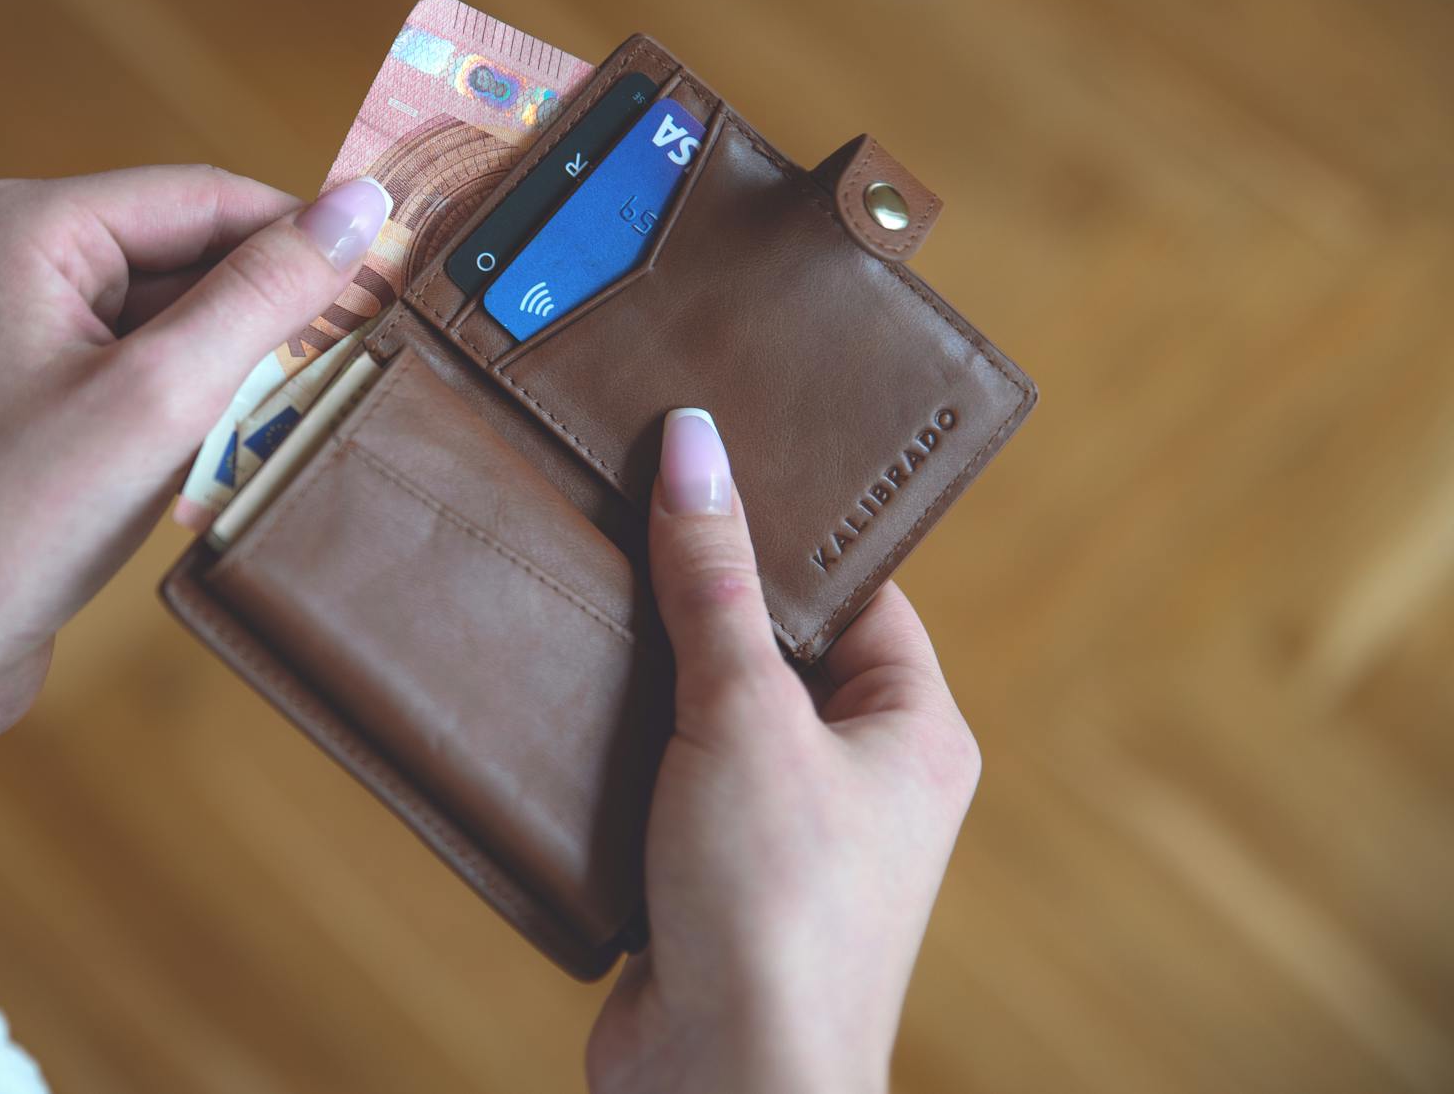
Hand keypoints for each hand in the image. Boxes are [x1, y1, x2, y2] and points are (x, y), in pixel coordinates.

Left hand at [0, 166, 388, 756]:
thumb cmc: (11, 522)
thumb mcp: (161, 397)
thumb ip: (265, 294)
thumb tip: (363, 207)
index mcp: (28, 224)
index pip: (206, 197)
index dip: (304, 237)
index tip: (394, 282)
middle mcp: (16, 256)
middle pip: (191, 252)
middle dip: (267, 310)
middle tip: (351, 364)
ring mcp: (21, 327)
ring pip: (176, 315)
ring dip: (236, 365)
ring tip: (287, 418)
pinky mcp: (35, 393)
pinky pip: (145, 366)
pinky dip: (197, 403)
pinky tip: (225, 453)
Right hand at [587, 410, 981, 1093]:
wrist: (724, 1087)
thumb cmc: (775, 910)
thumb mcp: (745, 715)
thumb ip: (713, 582)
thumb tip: (696, 444)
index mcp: (913, 729)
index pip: (856, 591)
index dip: (784, 526)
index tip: (709, 462)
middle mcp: (861, 779)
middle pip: (773, 646)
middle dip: (699, 593)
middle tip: (624, 510)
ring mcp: (784, 831)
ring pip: (709, 713)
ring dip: (648, 669)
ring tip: (581, 585)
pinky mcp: (711, 877)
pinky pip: (664, 779)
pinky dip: (617, 744)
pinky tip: (562, 694)